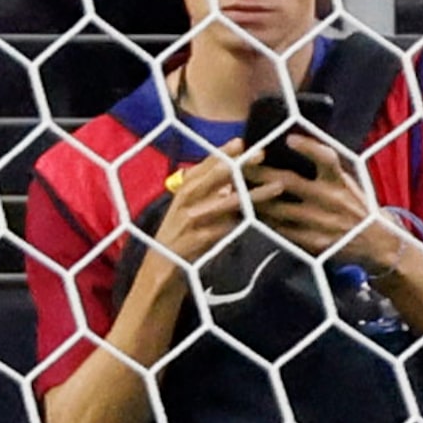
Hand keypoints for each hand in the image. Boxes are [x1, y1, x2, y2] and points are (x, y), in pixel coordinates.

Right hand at [149, 140, 286, 268]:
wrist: (156, 279)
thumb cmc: (180, 247)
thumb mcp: (195, 220)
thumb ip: (212, 203)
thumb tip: (234, 185)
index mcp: (181, 199)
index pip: (200, 171)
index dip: (219, 155)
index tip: (241, 142)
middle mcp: (178, 209)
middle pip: (205, 182)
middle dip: (232, 167)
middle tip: (259, 155)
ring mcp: (179, 229)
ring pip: (212, 207)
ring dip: (240, 197)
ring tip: (267, 191)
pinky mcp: (181, 250)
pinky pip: (206, 237)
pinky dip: (222, 230)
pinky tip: (240, 225)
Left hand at [248, 132, 388, 264]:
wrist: (376, 241)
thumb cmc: (356, 205)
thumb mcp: (348, 182)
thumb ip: (326, 170)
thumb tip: (297, 148)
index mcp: (340, 181)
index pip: (325, 159)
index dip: (308, 147)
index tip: (289, 139)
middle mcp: (329, 199)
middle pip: (288, 182)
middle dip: (261, 173)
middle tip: (240, 166)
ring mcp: (319, 221)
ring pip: (278, 209)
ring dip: (255, 200)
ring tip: (236, 192)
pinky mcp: (312, 241)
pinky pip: (281, 230)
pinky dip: (264, 222)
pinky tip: (251, 216)